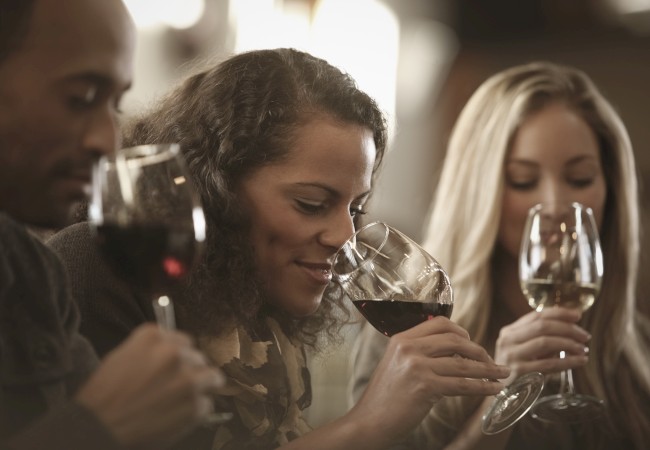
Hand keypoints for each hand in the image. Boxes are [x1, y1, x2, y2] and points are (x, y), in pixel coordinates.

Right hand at [75, 323, 224, 448]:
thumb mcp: (122, 357)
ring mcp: (187, 378)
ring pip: (211, 377)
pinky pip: (206, 404)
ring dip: (201, 388)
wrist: (97, 428)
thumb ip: (150, 349)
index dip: (180, 356)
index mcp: (153, 336)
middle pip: (198, 357)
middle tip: (176, 387)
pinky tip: (176, 416)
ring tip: (183, 400)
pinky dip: (195, 411)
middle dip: (190, 371)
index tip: (176, 366)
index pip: (183, 340)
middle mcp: (174, 353)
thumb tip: (174, 351)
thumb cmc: (103, 396)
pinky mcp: (195, 404)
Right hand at [350, 316, 509, 443]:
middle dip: (480, 351)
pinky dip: (482, 387)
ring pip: (463, 364)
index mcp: (402, 338)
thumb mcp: (396, 364)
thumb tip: (454, 351)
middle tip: (492, 362)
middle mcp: (409, 347)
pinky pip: (462, 385)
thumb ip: (418, 353)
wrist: (369, 421)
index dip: (462, 331)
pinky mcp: (425, 386)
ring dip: (488, 370)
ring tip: (503, 375)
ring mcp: (417, 366)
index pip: (440, 323)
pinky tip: (493, 389)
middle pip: (456, 340)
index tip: (474, 343)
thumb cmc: (385, 397)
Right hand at [494, 307, 589, 383]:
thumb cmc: (515, 369)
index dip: (559, 313)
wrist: (499, 393)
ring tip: (583, 349)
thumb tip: (570, 328)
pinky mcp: (519, 372)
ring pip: (545, 342)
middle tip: (585, 336)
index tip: (578, 315)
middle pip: (542, 326)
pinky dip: (567, 361)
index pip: (537, 315)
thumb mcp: (521, 349)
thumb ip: (539, 338)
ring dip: (569, 344)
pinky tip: (579, 361)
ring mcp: (512, 355)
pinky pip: (549, 364)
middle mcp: (508, 340)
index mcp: (509, 331)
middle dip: (568, 329)